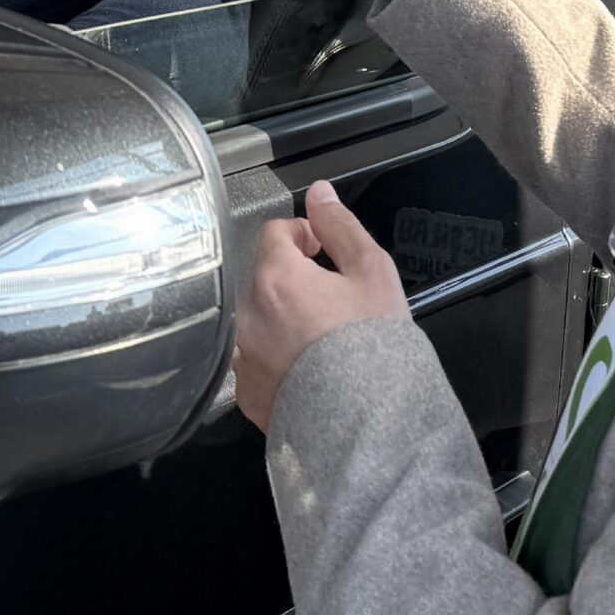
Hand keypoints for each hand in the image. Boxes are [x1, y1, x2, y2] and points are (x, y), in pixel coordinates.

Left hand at [231, 179, 408, 432]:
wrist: (368, 421)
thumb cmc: (373, 343)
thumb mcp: (372, 270)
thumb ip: (340, 225)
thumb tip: (319, 193)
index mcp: (275, 277)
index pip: (273, 233)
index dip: (302, 236)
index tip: (323, 251)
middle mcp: (247, 315)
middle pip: (263, 278)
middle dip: (292, 279)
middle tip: (331, 299)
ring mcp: (242, 358)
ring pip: (257, 321)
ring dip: (280, 320)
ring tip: (320, 340)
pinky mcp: (245, 395)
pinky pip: (255, 362)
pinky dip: (275, 359)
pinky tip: (308, 369)